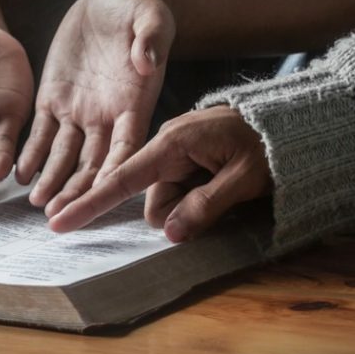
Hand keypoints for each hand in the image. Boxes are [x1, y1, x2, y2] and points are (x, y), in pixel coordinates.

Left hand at [16, 0, 175, 214]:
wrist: (112, 4)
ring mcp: (79, 110)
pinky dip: (31, 153)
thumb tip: (147, 59)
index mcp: (134, 102)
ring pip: (65, 154)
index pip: (127, 145)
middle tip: (62, 213)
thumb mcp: (150, 17)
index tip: (104, 192)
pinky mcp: (54, 98)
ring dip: (53, 179)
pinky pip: (41, 132)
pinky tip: (19, 174)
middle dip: (79, 189)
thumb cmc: (140, 10)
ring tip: (38, 202)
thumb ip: (150, 38)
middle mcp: (106, 116)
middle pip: (94, 162)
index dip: (117, 169)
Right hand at [49, 106, 271, 241]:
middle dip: (179, 211)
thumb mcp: (245, 178)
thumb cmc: (273, 143)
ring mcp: (178, 151)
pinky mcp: (188, 158)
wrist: (295, 120)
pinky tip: (223, 187)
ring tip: (232, 185)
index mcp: (174, 141)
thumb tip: (169, 233)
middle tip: (225, 197)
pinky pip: (181, 190)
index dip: (90, 204)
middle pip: (152, 199)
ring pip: (168, 200)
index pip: (122, 178)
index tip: (59, 222)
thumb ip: (206, 205)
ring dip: (195, 205)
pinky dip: (198, 197)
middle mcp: (168, 144)